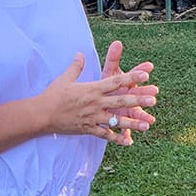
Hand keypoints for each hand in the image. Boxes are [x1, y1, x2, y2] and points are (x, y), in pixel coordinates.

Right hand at [39, 46, 156, 145]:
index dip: (132, 77)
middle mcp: (95, 103)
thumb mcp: (65, 78)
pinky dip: (117, 139)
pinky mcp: (88, 129)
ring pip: (117, 120)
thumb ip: (76, 66)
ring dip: (133, 123)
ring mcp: (93, 117)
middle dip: (138, 100)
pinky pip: (105, 135)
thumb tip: (80, 53)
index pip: (115, 81)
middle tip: (154, 99)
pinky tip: (129, 142)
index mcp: (92, 88)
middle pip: (121, 101)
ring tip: (148, 125)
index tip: (146, 73)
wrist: (41, 114)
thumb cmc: (53, 94)